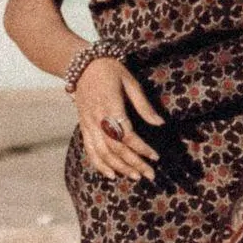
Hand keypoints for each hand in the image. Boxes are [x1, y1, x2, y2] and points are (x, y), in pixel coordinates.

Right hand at [74, 55, 165, 182]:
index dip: (141, 148)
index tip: (155, 157)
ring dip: (119, 167)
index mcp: (110, 107)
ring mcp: (88, 125)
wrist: (81, 65)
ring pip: (102, 153)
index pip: (126, 135)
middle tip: (150, 175)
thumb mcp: (130, 82)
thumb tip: (160, 123)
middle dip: (133, 164)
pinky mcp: (83, 127)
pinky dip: (99, 164)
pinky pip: (89, 150)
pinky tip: (111, 174)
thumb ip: (143, 105)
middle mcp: (97, 119)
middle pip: (115, 148)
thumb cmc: (110, 70)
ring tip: (135, 177)